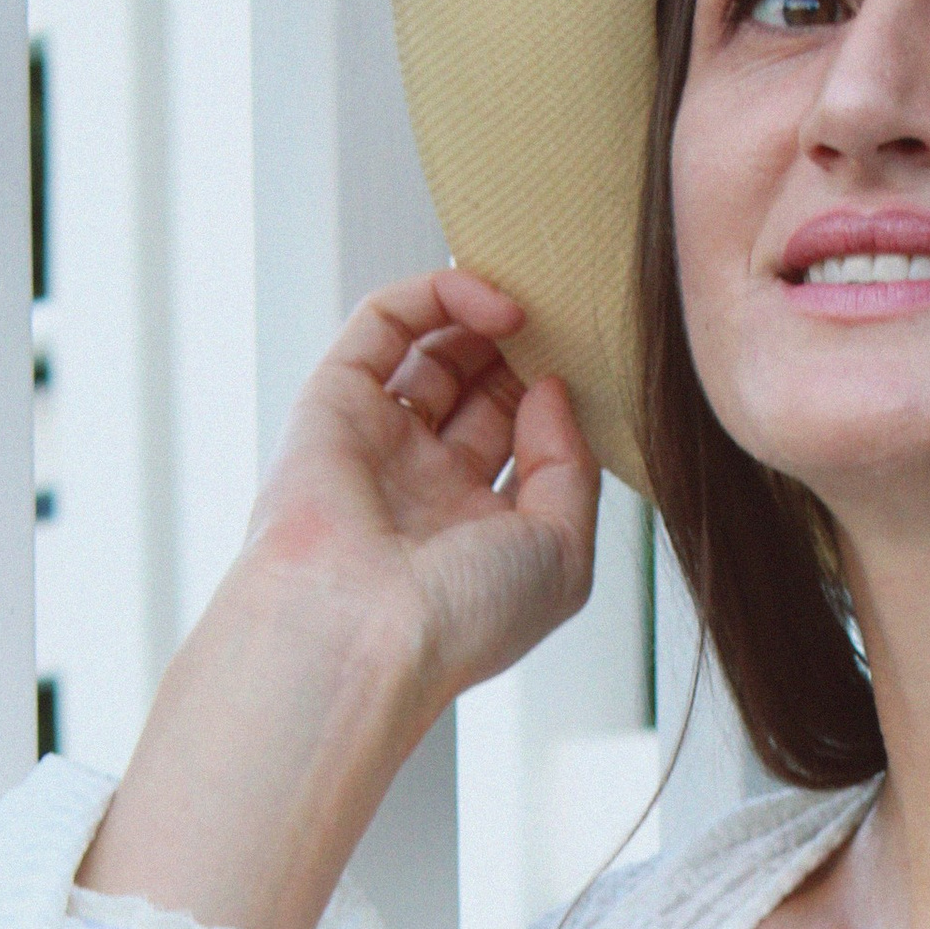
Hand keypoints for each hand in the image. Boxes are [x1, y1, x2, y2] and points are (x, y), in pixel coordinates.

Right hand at [244, 266, 601, 714]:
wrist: (361, 634)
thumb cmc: (461, 619)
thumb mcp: (562, 554)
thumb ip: (571, 466)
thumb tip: (553, 388)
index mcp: (475, 528)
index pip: (522, 437)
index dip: (559, 394)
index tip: (595, 368)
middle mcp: (424, 482)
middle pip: (480, 385)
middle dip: (526, 347)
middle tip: (568, 319)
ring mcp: (377, 438)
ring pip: (433, 345)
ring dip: (487, 314)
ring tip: (537, 306)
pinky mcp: (333, 399)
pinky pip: (383, 321)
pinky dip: (440, 294)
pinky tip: (497, 305)